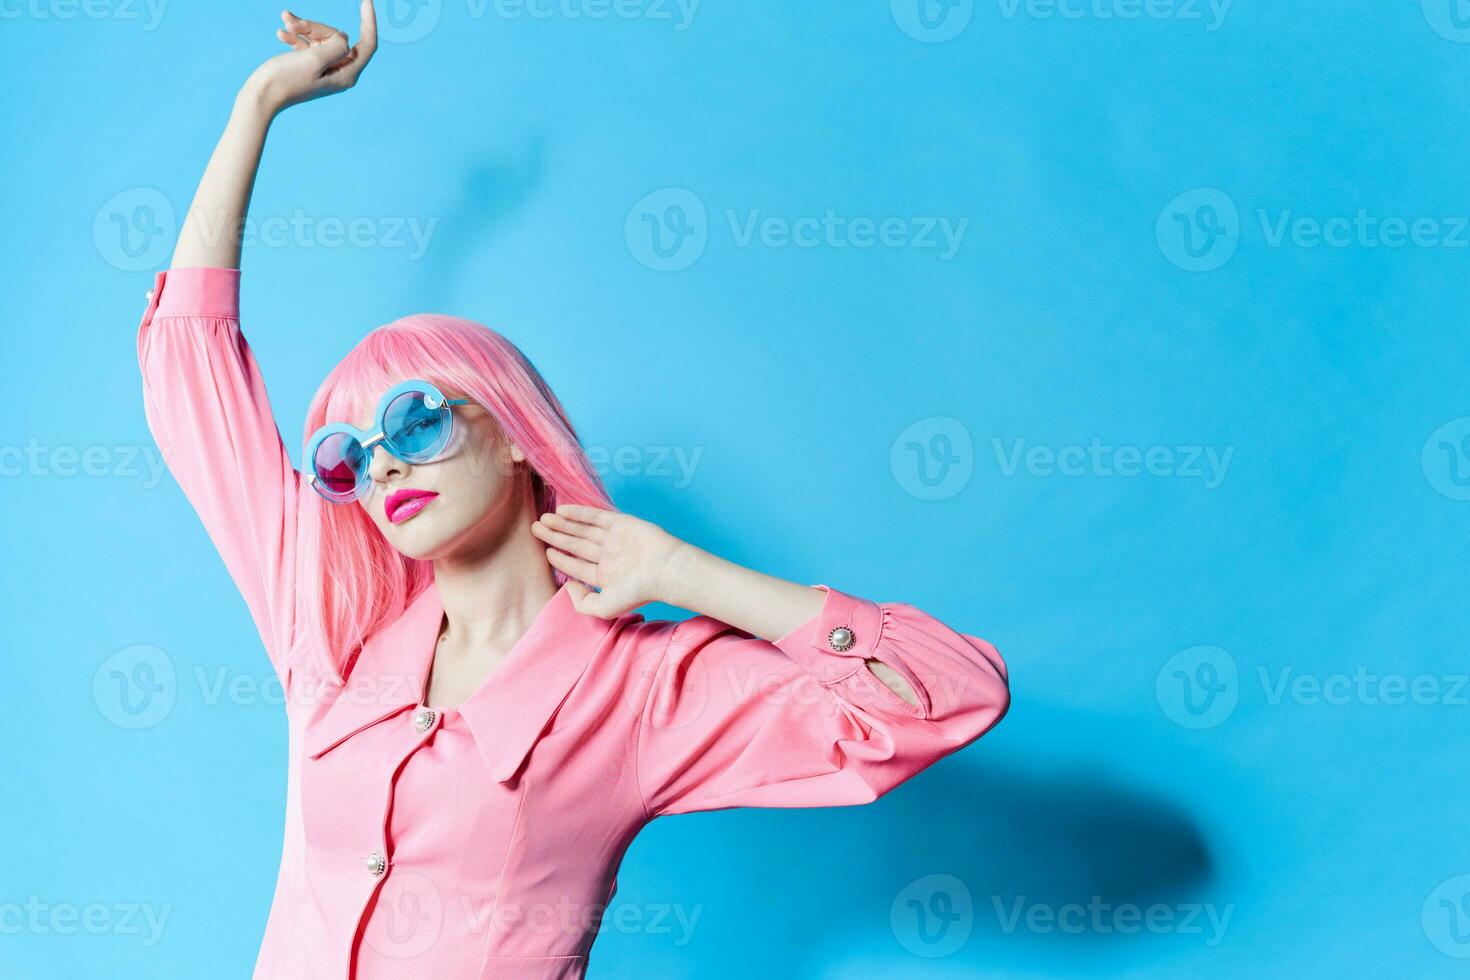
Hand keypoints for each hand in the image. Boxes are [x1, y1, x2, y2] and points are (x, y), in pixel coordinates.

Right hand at [244, 2, 377, 113]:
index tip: (367, 0)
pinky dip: (296, 36)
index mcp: (346, 74)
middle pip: (337, 37)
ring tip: (285, 22)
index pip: (368, 44)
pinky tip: (281, 33)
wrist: (261, 95)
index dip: (369, 21)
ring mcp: (324, 69)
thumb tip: (344, 39)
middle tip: (292, 22)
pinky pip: (308, 44)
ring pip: (321, 37)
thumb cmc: (286, 80)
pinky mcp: (309, 65)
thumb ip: (335, 46)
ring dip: (302, 27)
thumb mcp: (314, 60)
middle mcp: (339, 72)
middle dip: (316, 26)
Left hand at [530, 505, 692, 618]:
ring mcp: (615, 539)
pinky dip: (579, 513)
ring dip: (563, 524)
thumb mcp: (603, 608)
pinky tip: (561, 510)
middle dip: (556, 537)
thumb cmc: (637, 592)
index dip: (560, 559)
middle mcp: (609, 556)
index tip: (546, 551)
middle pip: (576, 545)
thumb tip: (567, 586)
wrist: (663, 570)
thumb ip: (581, 602)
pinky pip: (596, 516)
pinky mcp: (622, 523)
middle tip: (535, 528)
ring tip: (543, 518)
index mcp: (606, 576)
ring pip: (583, 529)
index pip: (577, 566)